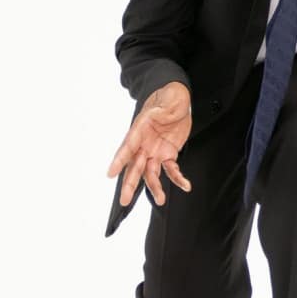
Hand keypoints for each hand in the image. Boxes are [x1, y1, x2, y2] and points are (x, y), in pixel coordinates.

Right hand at [107, 82, 192, 206]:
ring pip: (151, 173)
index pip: (128, 146)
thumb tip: (159, 113)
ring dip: (154, 187)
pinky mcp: (168, 154)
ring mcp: (155, 151)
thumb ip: (162, 109)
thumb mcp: (166, 100)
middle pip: (135, 166)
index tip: (111, 173)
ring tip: (160, 199)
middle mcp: (144, 144)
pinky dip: (177, 178)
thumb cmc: (166, 97)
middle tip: (124, 200)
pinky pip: (171, 170)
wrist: (176, 99)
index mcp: (140, 129)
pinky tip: (185, 185)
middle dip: (129, 183)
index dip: (119, 160)